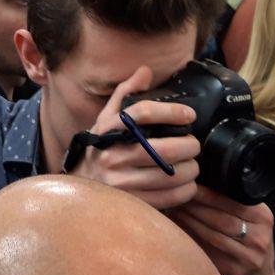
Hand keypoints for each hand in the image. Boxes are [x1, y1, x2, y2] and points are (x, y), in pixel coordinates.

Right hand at [69, 65, 200, 209]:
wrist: (80, 185)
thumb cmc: (99, 148)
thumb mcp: (106, 119)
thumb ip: (125, 93)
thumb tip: (145, 71)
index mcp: (108, 130)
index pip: (142, 113)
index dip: (171, 111)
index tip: (189, 115)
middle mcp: (113, 155)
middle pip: (164, 148)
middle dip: (189, 146)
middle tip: (194, 145)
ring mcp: (120, 182)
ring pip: (170, 175)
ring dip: (190, 169)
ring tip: (192, 165)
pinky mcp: (131, 203)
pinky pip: (168, 197)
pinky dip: (185, 190)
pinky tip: (186, 184)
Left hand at [170, 186, 274, 274]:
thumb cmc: (249, 241)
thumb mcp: (252, 219)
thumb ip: (233, 202)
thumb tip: (196, 183)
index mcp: (263, 217)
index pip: (231, 201)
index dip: (207, 193)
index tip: (189, 185)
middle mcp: (258, 237)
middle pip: (220, 218)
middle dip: (195, 206)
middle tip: (176, 197)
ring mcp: (248, 257)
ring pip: (212, 235)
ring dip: (190, 221)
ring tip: (175, 210)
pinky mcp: (234, 271)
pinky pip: (208, 251)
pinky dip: (192, 239)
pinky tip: (179, 230)